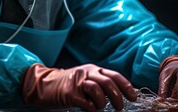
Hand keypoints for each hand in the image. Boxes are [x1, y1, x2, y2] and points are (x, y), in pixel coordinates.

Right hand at [21, 63, 136, 111]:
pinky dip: (91, 107)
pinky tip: (90, 109)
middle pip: (108, 82)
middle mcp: (86, 72)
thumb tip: (120, 94)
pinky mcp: (69, 92)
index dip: (126, 86)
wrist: (44, 85)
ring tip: (100, 107)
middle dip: (117, 96)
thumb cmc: (68, 85)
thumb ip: (100, 84)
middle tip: (119, 107)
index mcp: (93, 69)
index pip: (114, 75)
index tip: (133, 97)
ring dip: (103, 102)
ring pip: (97, 89)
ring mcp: (77, 81)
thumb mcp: (86, 80)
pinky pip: (85, 101)